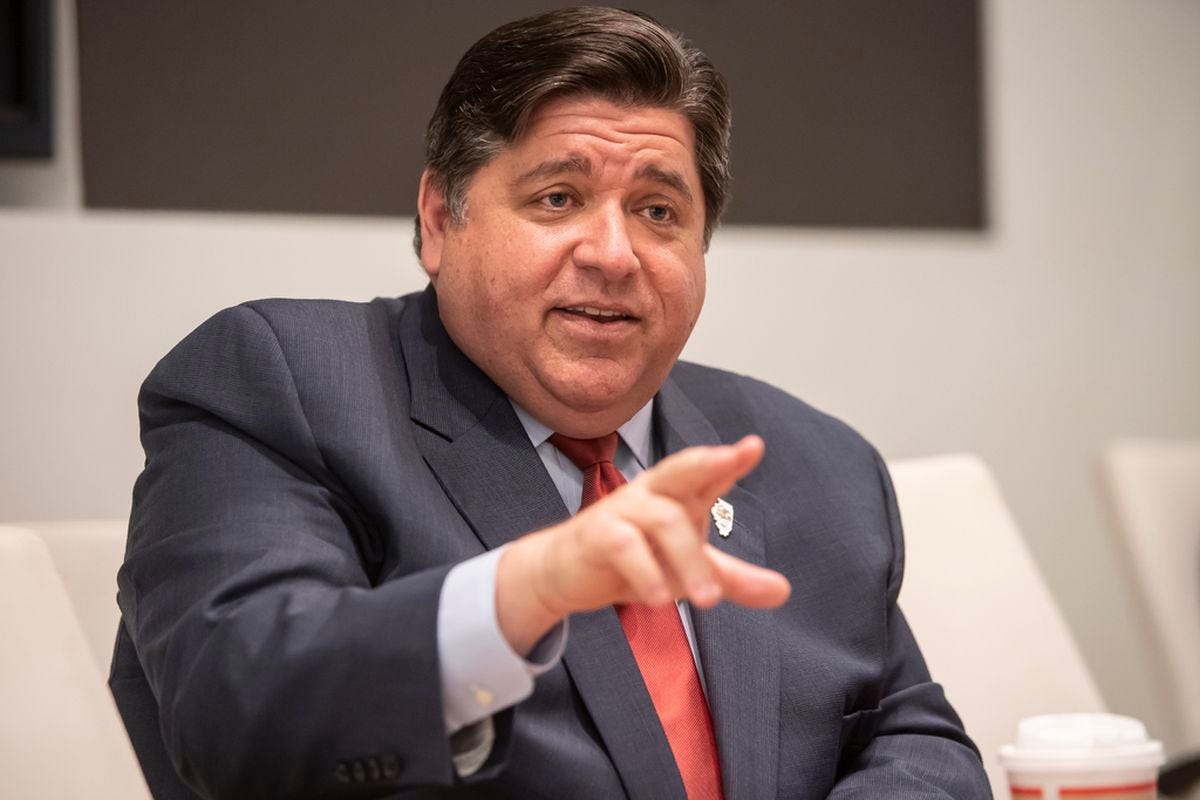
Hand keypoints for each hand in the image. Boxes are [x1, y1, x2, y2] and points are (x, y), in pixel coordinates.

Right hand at [496, 435, 791, 654]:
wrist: (563, 574)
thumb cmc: (632, 562)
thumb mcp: (686, 572)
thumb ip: (731, 579)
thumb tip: (784, 591)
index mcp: (677, 496)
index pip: (706, 473)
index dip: (730, 459)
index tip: (754, 446)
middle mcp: (651, 495)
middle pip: (680, 470)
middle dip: (705, 462)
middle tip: (729, 458)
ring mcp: (622, 511)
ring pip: (662, 520)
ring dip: (688, 560)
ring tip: (708, 600)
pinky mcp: (597, 535)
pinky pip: (625, 546)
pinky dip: (646, 572)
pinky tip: (661, 599)